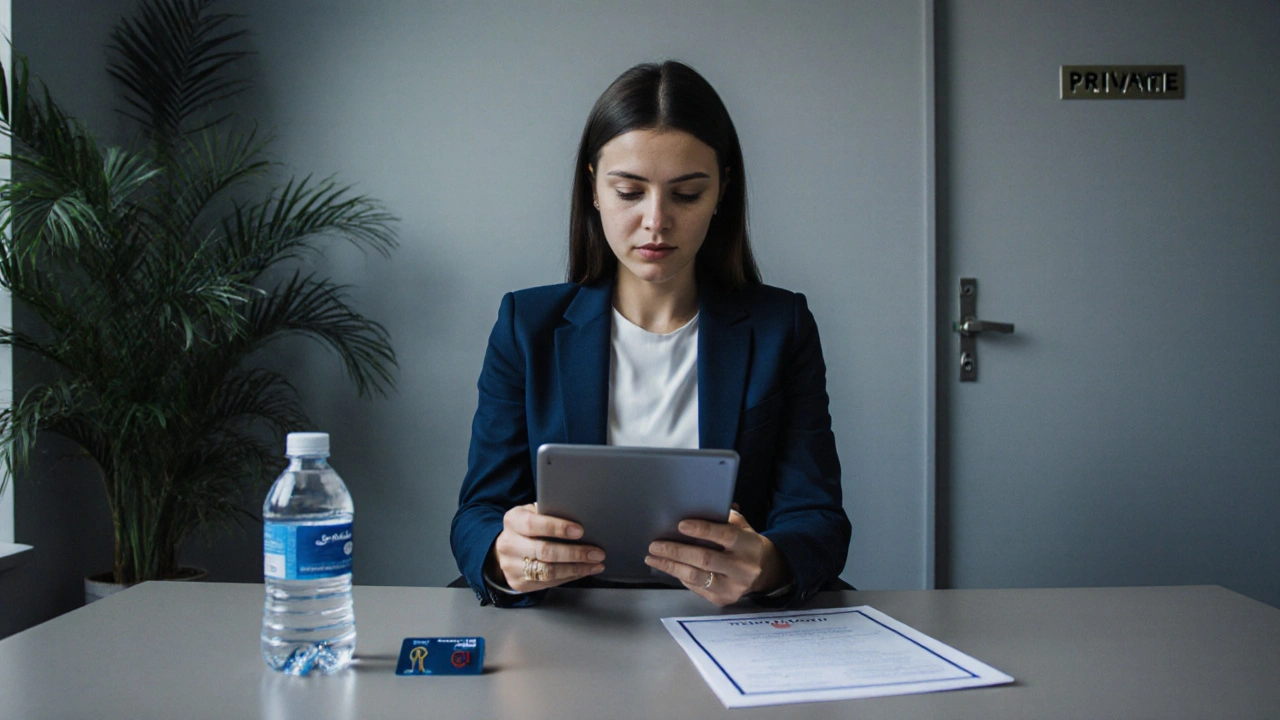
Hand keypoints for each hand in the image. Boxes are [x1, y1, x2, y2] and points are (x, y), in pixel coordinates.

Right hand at [489, 503, 605, 592]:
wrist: (506, 549)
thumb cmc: (527, 527)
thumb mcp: (533, 513)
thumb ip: (550, 513)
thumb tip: (579, 515)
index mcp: (512, 521)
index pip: (533, 524)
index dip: (557, 527)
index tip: (580, 531)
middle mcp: (509, 544)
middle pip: (544, 551)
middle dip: (575, 553)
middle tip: (597, 552)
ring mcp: (512, 566)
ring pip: (548, 571)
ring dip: (576, 568)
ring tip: (595, 563)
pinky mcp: (519, 583)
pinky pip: (548, 582)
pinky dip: (570, 577)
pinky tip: (583, 571)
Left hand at [644, 510, 790, 605]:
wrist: (767, 573)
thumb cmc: (747, 545)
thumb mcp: (743, 527)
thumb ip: (724, 517)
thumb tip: (696, 507)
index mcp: (749, 545)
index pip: (725, 535)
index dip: (703, 530)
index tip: (681, 525)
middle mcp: (743, 568)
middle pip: (705, 559)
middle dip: (676, 551)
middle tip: (655, 545)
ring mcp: (733, 587)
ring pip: (696, 577)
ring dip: (670, 566)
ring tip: (652, 558)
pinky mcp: (723, 599)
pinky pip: (695, 587)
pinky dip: (679, 576)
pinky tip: (669, 567)